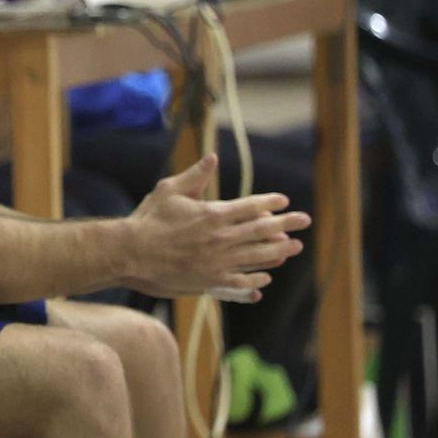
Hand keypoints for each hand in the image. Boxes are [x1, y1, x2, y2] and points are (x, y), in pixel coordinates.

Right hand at [123, 155, 309, 297]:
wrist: (133, 252)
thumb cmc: (149, 219)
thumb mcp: (169, 190)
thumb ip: (195, 175)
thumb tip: (213, 158)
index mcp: (213, 214)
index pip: (251, 206)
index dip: (270, 202)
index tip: (282, 200)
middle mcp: (221, 237)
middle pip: (263, 230)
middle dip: (287, 224)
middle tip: (304, 220)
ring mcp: (218, 260)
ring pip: (258, 255)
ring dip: (279, 250)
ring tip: (294, 247)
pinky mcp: (211, 280)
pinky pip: (242, 280)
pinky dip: (257, 278)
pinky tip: (266, 276)